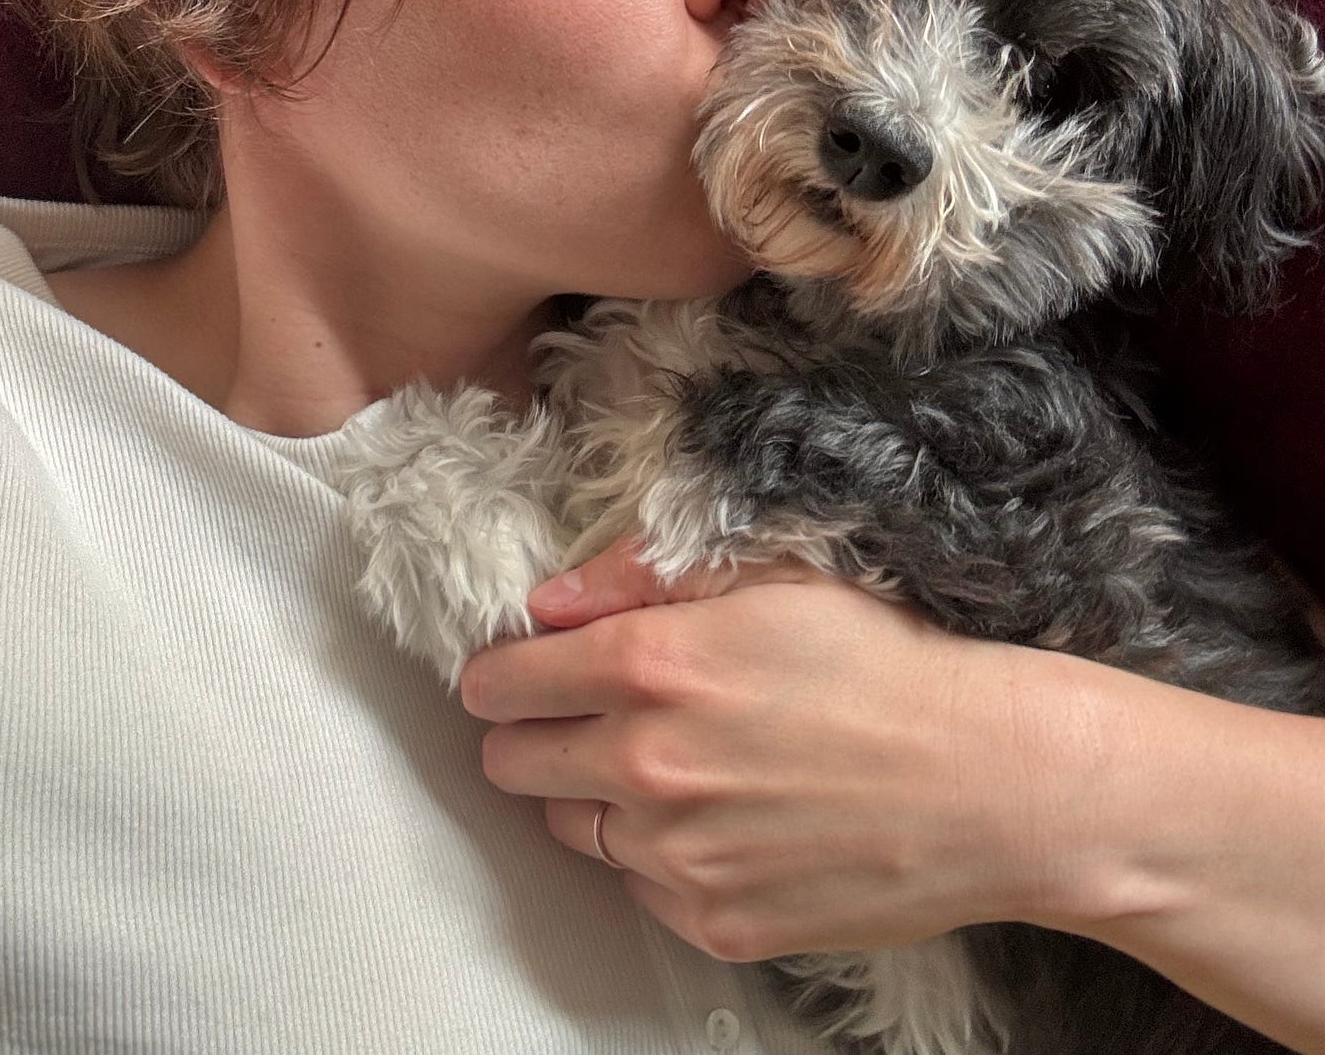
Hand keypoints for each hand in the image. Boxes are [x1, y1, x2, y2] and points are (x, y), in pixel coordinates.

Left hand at [458, 534, 1100, 962]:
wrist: (991, 781)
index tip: (513, 673)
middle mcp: (645, 765)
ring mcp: (677, 855)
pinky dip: (657, 856)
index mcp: (649, 665)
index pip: (504, 682)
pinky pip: (639, 888)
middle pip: (512, 762)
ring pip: (572, 827)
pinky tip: (721, 816)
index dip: (502, 672)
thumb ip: (638, 575)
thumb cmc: (889, 660)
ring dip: (595, 796)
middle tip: (585, 717)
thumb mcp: (768, 572)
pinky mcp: (715, 921)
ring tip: (672, 764)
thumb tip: (549, 600)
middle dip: (533, 734)